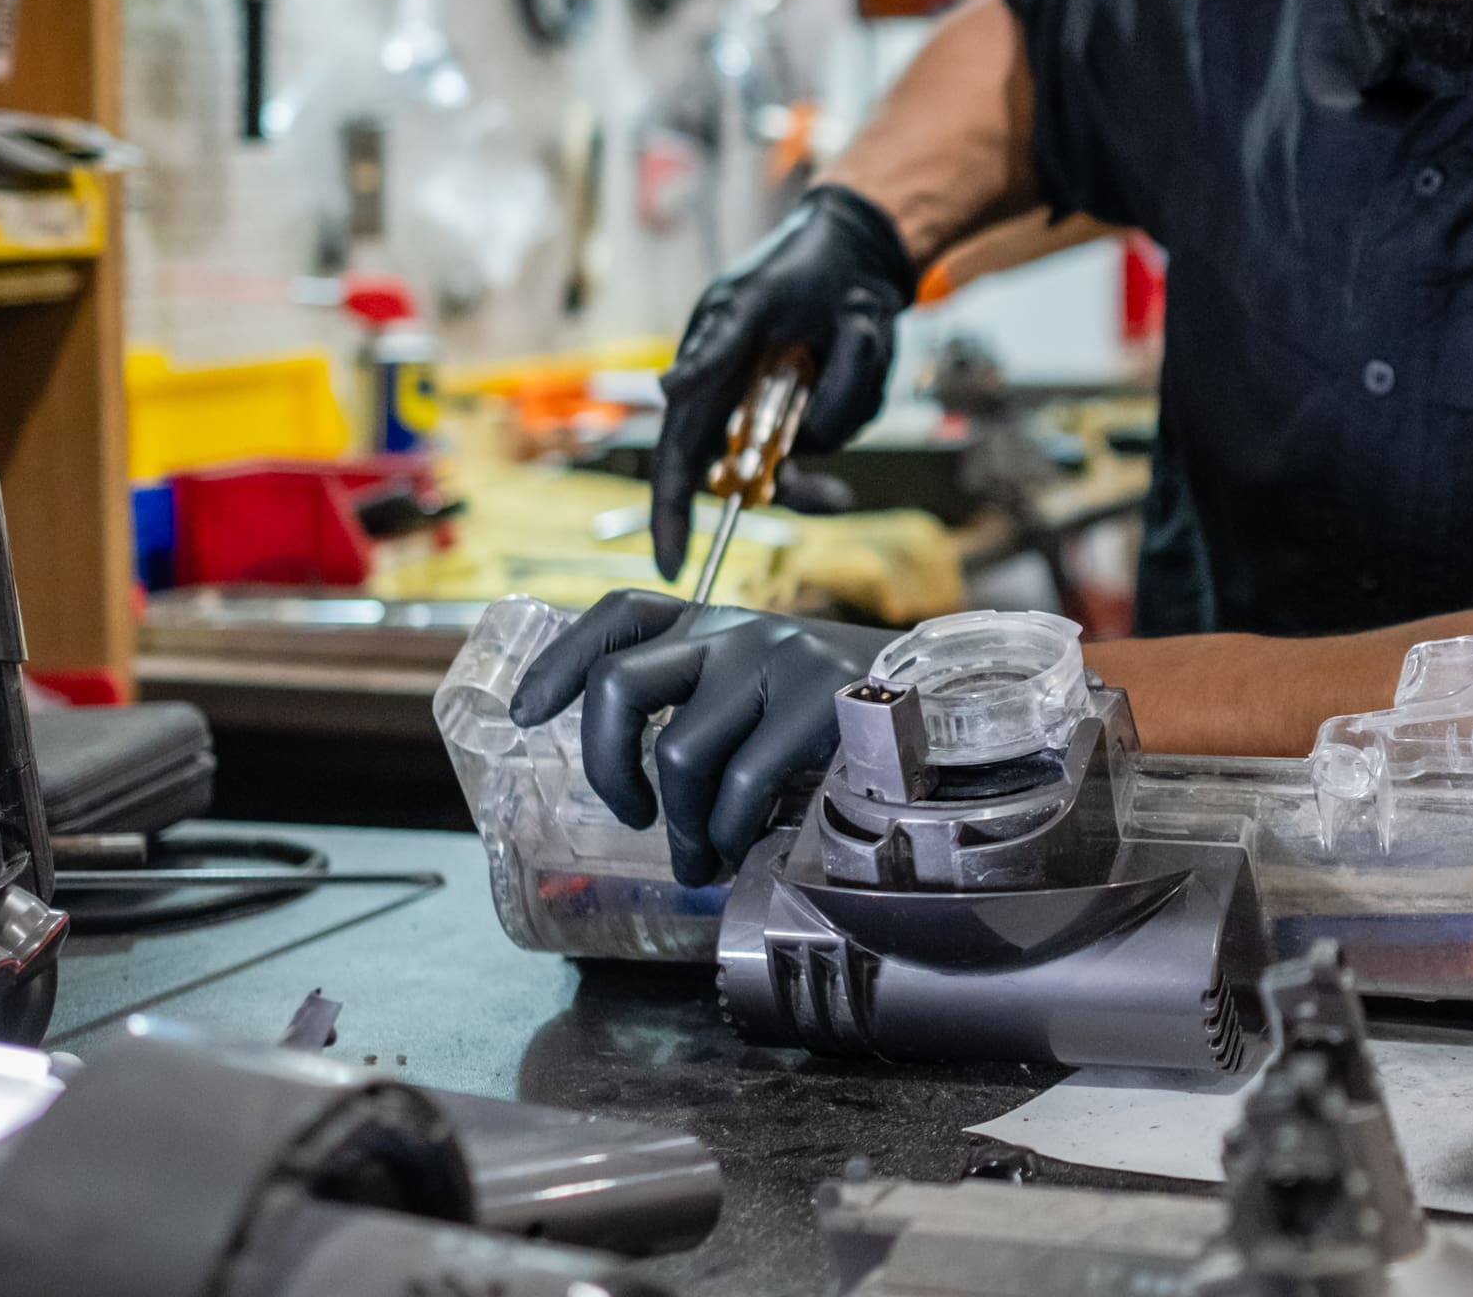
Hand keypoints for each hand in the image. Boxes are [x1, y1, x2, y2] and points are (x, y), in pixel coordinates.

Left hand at [509, 589, 896, 885]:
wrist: (947, 701)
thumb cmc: (842, 714)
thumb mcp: (768, 690)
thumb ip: (710, 708)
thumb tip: (646, 794)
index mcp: (714, 623)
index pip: (620, 614)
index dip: (559, 661)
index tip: (526, 714)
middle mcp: (733, 629)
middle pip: (619, 684)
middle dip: (604, 766)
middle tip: (631, 814)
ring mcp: (774, 659)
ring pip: (677, 753)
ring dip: (679, 826)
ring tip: (699, 858)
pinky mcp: (815, 700)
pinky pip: (740, 784)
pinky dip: (725, 831)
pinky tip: (735, 848)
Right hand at [650, 183, 914, 579]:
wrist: (857, 248)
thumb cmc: (789, 266)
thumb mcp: (748, 300)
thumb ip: (712, 349)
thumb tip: (667, 391)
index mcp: (707, 388)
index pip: (678, 464)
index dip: (671, 515)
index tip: (671, 563)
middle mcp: (746, 411)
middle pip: (760, 479)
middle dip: (802, 485)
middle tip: (836, 496)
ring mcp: (793, 413)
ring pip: (820, 442)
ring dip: (846, 382)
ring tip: (854, 321)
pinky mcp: (835, 407)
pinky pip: (853, 416)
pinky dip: (863, 371)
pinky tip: (862, 326)